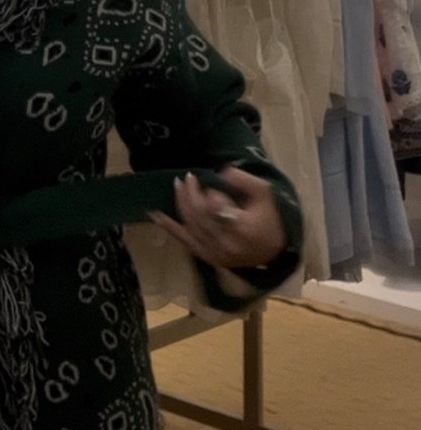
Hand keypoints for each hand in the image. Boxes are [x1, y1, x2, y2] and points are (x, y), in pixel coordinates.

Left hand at [149, 167, 286, 270]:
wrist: (274, 251)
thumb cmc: (270, 218)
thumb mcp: (265, 193)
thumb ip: (244, 180)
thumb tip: (220, 172)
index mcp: (242, 230)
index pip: (216, 209)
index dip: (209, 194)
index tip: (209, 182)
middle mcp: (225, 245)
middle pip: (200, 217)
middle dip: (191, 195)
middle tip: (188, 178)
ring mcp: (214, 254)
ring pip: (190, 226)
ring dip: (181, 204)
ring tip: (178, 185)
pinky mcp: (206, 257)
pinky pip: (184, 240)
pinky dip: (168, 226)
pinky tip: (155, 213)